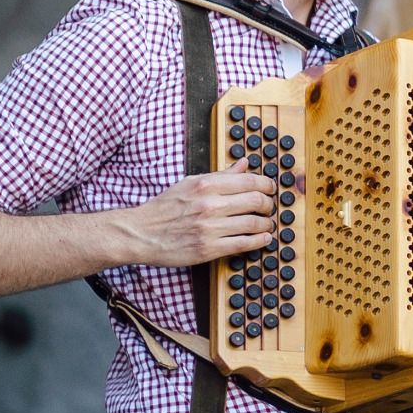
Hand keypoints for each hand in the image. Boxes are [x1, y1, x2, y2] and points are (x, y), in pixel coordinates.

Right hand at [111, 171, 275, 268]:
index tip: (271, 189)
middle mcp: (210, 204)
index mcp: (206, 185)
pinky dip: (259, 241)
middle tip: (269, 207)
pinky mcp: (208, 249)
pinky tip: (263, 238)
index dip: (267, 185)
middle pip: (256, 201)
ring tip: (267, 224)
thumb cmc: (166, 207)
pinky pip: (243, 244)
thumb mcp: (191, 183)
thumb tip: (244, 163)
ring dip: (267, 224)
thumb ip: (221, 175)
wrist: (141, 233)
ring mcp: (209, 228)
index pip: (250, 181)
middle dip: (269, 204)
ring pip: (253, 223)